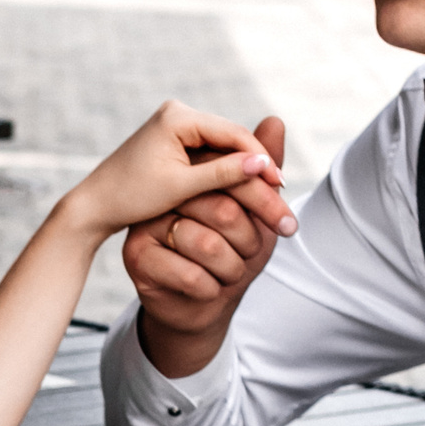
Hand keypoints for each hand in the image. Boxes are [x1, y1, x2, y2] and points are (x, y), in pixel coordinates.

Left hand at [56, 101, 293, 246]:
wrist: (96, 205)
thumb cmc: (132, 197)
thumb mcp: (181, 188)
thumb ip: (222, 174)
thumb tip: (262, 165)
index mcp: (177, 117)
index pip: (232, 134)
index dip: (260, 159)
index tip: (280, 183)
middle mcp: (177, 113)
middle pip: (230, 138)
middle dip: (256, 165)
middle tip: (283, 189)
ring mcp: (176, 125)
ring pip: (222, 146)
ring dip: (245, 169)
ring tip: (271, 191)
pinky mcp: (174, 139)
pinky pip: (209, 153)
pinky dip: (227, 171)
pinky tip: (247, 187)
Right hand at [121, 116, 289, 376]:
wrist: (197, 306)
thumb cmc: (229, 256)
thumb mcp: (253, 217)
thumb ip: (259, 172)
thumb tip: (275, 119)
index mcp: (192, 176)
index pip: (232, 177)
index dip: (265, 201)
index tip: (288, 224)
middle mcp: (166, 194)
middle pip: (221, 209)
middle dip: (251, 239)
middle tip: (258, 254)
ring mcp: (146, 224)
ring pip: (206, 244)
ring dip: (232, 268)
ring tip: (233, 275)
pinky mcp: (136, 257)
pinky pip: (188, 274)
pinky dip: (212, 288)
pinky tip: (211, 290)